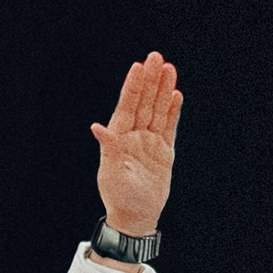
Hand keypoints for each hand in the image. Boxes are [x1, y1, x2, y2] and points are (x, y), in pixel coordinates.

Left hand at [89, 49, 181, 235]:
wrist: (136, 216)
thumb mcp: (111, 173)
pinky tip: (176, 95)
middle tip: (156, 57)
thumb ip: (108, 148)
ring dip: (163, 90)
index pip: (127, 106)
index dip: (133, 87)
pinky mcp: (163, 151)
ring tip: (169, 69)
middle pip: (144, 103)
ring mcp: (150, 142)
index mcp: (119, 138)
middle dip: (150, 80)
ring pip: (158, 110)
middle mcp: (134, 136)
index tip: (138, 66)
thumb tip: (97, 127)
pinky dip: (172, 111)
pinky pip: (169, 127)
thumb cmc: (119, 197)